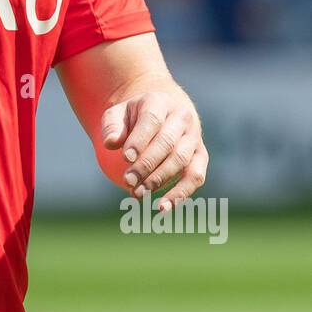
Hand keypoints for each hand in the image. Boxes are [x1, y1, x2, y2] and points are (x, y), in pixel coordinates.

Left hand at [101, 89, 208, 209]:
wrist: (162, 113)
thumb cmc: (134, 117)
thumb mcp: (118, 114)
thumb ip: (112, 126)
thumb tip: (111, 143)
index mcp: (160, 102)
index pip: (152, 120)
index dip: (140, 140)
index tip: (125, 158)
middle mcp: (182, 118)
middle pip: (167, 143)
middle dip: (146, 165)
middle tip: (127, 181)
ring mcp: (194, 137)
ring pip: (181, 160)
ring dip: (159, 180)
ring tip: (137, 194)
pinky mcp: (201, 156)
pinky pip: (196, 177)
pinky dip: (181, 194)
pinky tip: (163, 208)